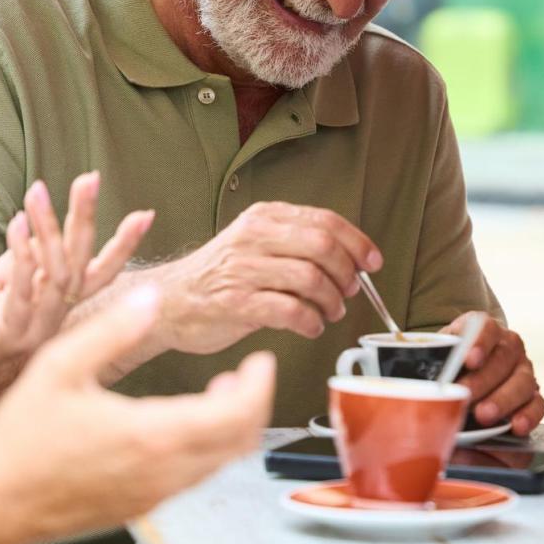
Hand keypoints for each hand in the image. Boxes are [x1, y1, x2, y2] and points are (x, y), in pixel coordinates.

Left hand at [0, 174, 152, 411]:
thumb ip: (17, 262)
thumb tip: (36, 226)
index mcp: (52, 308)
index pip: (97, 274)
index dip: (122, 246)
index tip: (145, 214)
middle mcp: (51, 321)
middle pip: (80, 265)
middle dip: (85, 220)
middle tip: (90, 179)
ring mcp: (31, 332)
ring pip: (56, 276)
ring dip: (48, 229)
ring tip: (38, 192)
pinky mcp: (3, 338)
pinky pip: (20, 293)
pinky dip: (21, 256)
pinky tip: (17, 225)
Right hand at [0, 288, 274, 543]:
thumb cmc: (19, 440)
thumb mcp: (60, 367)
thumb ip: (113, 329)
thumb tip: (151, 297)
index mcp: (152, 434)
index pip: (237, 413)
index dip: (260, 385)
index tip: (262, 361)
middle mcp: (163, 471)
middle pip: (240, 441)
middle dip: (255, 403)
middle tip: (251, 373)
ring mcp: (155, 494)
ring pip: (220, 462)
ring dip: (232, 426)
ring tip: (222, 390)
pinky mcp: (142, 506)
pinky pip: (194, 476)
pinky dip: (208, 447)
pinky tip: (185, 422)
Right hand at [144, 202, 382, 353]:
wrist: (170, 300)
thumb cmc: (220, 276)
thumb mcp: (256, 244)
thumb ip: (296, 245)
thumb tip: (351, 261)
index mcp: (264, 218)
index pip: (325, 221)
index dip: (357, 243)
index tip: (373, 262)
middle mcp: (253, 237)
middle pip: (323, 247)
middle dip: (347, 274)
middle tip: (349, 292)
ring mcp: (243, 269)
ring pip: (310, 279)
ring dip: (332, 301)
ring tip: (330, 312)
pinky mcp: (236, 303)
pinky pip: (290, 311)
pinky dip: (311, 322)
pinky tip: (310, 326)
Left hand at [443, 312, 543, 432]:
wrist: (461, 380)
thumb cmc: (447, 368)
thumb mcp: (436, 359)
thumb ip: (431, 363)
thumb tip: (417, 382)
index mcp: (484, 330)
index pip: (485, 327)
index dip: (479, 342)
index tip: (469, 359)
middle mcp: (508, 346)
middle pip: (503, 357)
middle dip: (484, 380)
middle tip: (466, 395)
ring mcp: (524, 370)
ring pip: (523, 381)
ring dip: (503, 399)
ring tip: (484, 416)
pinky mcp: (533, 395)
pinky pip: (538, 404)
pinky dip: (529, 415)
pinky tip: (516, 427)